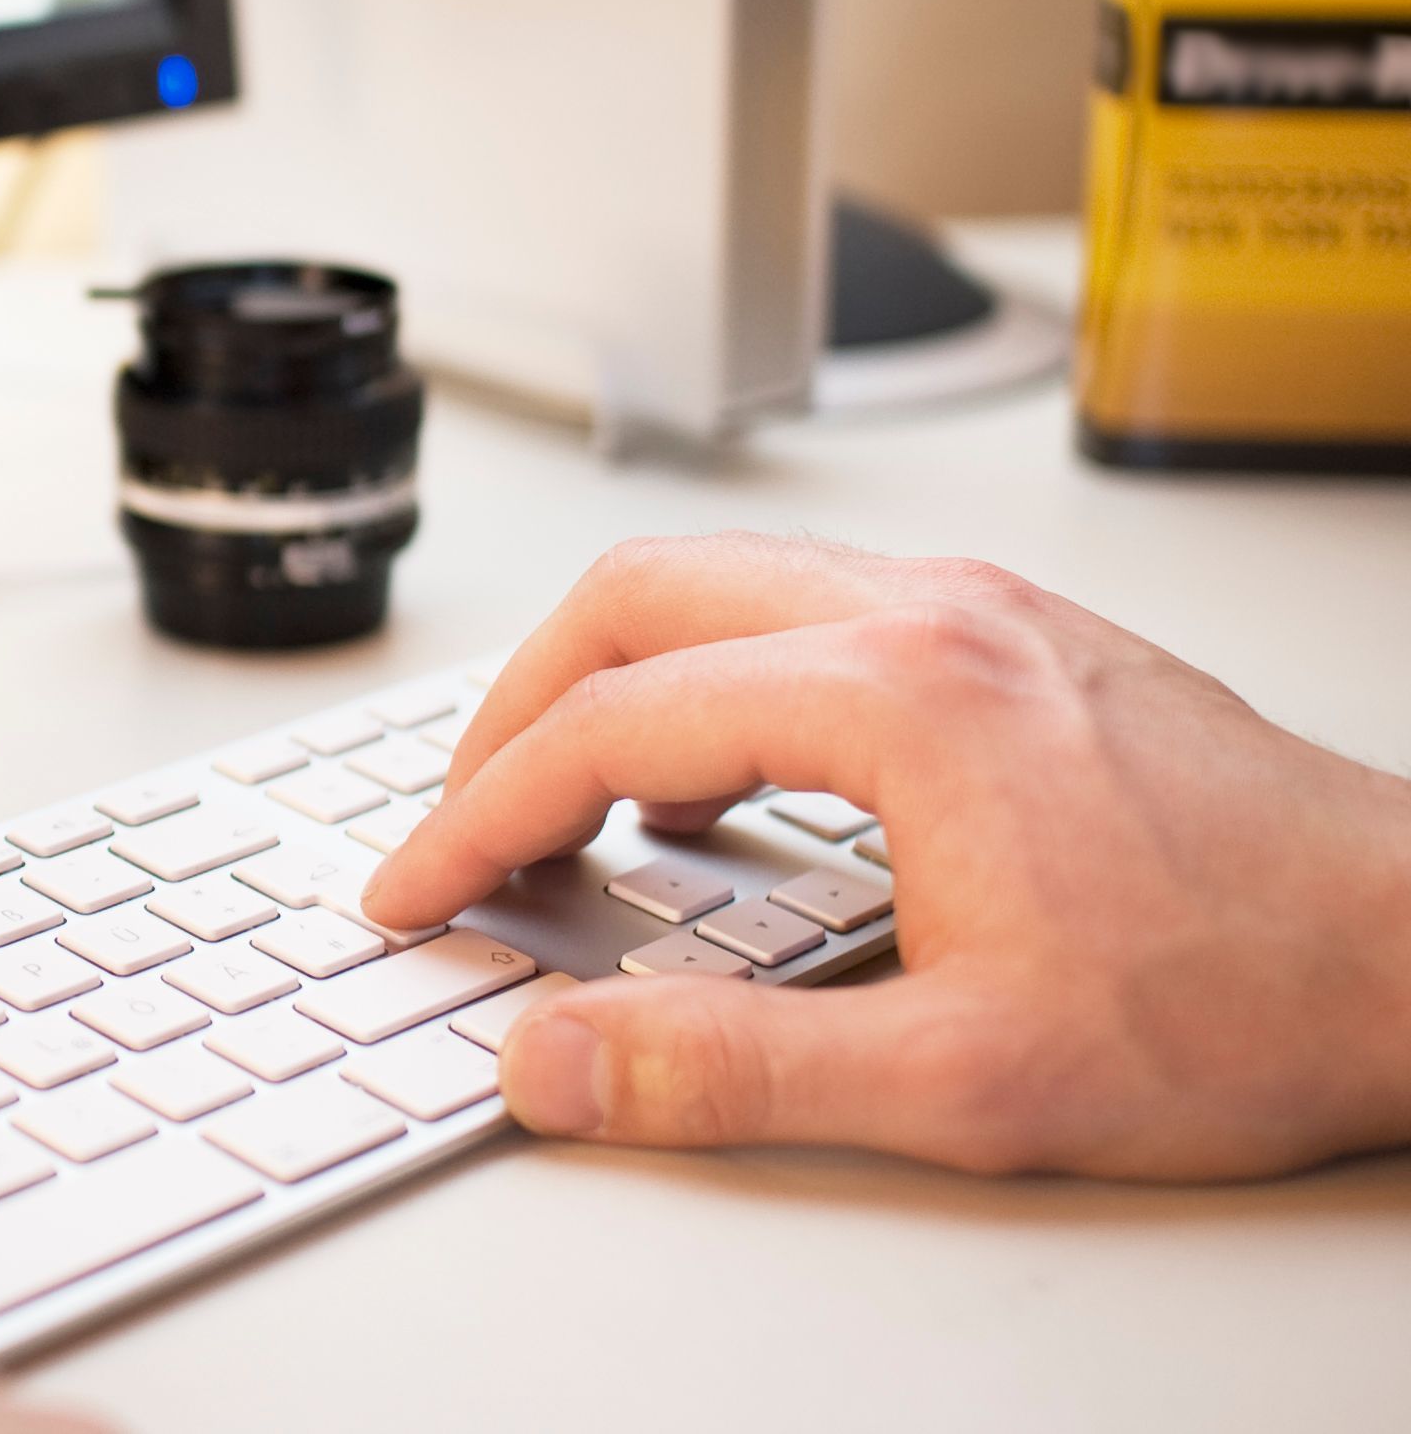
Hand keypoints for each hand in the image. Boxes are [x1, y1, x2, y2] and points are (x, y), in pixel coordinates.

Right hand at [362, 533, 1410, 1178]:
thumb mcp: (964, 1080)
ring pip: (719, 583)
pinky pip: (803, 609)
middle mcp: (927, 611)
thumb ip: (728, 1072)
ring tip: (571, 806)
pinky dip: (713, 680)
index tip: (421, 885)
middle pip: (637, 596)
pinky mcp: (1012, 636)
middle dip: (516, 707)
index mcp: (897, 692)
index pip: (608, 721)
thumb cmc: (1244, 998)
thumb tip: (552, 1060)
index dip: (479, 812)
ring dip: (614, 682)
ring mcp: (976, 608)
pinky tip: (725, 788)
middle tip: (467, 821)